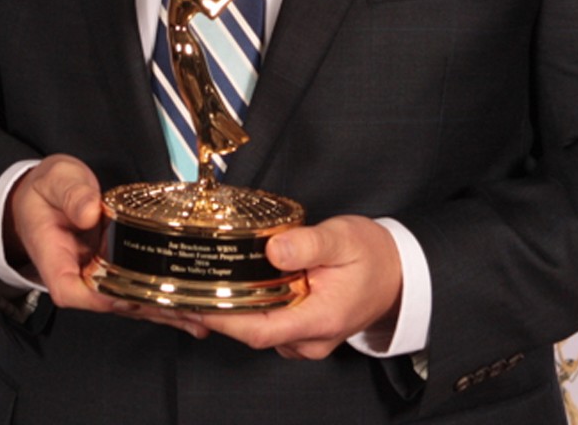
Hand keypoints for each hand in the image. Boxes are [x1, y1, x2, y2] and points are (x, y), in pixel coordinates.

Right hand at [3, 155, 210, 335]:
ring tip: (196, 316)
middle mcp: (76, 273)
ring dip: (160, 311)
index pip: (70, 291)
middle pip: (108, 303)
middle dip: (145, 309)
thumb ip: (72, 193)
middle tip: (183, 311)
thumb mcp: (55, 180)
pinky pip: (135, 286)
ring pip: (127, 301)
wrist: (44, 193)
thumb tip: (89, 211)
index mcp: (53, 257)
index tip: (126, 296)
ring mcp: (96, 274)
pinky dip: (161, 297)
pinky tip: (189, 306)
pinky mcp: (112, 269)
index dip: (99, 298)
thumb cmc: (47, 189)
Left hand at [196, 215, 401, 359]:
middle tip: (180, 294)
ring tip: (194, 290)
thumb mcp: (343, 237)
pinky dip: (243, 312)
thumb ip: (308, 244)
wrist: (398, 274)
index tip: (195, 304)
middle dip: (215, 315)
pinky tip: (225, 292)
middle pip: (252, 334)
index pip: (261, 330)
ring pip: (257, 333)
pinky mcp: (302, 332)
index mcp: (320, 319)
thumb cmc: (373, 255)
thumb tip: (273, 250)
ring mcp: (306, 340)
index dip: (225, 320)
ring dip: (226, 314)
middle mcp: (310, 339)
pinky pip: (266, 326)